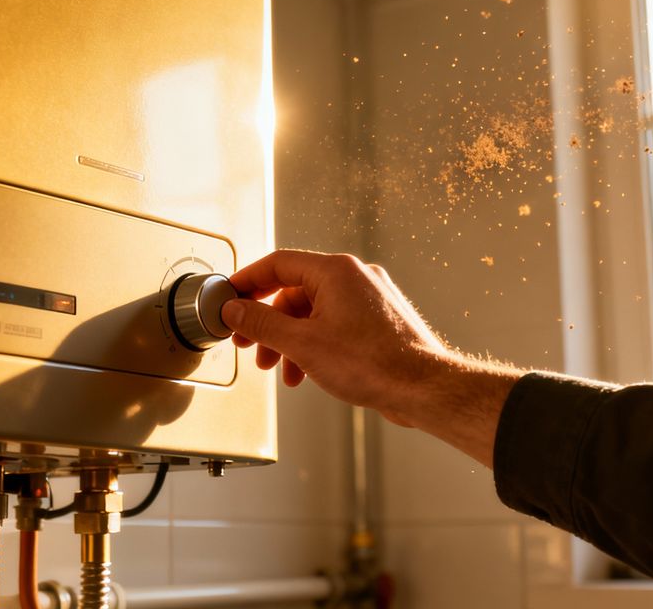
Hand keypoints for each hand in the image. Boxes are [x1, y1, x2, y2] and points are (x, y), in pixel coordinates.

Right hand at [220, 249, 520, 466]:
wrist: (423, 388)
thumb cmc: (375, 363)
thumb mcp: (301, 343)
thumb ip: (261, 323)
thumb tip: (235, 309)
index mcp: (336, 271)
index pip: (278, 263)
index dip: (247, 281)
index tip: (229, 296)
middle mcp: (354, 278)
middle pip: (294, 290)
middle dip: (267, 321)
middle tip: (248, 340)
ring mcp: (368, 299)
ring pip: (313, 312)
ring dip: (288, 339)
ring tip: (277, 367)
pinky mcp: (376, 322)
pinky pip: (332, 325)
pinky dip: (312, 345)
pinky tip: (305, 372)